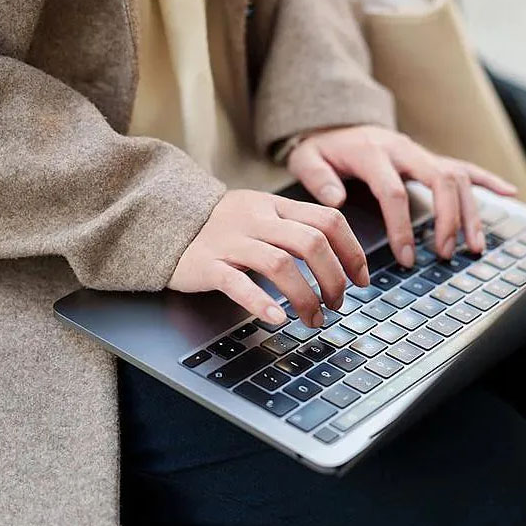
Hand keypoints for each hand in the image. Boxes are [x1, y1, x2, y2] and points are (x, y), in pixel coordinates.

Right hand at [168, 190, 369, 327]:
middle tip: (337, 304)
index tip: (361, 279)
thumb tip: (339, 258)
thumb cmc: (221, 226)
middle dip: (333, 279)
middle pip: (311, 243)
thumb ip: (294, 227)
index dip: (352, 251)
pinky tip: (278, 319)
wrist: (164, 221)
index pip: (328, 220)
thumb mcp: (260, 214)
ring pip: (280, 265)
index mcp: (275, 205)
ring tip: (313, 320)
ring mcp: (231, 241)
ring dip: (305, 297)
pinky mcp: (207, 264)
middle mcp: (257, 219)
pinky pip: (238, 283)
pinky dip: (261, 303)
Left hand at [287, 125, 517, 265]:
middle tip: (444, 254)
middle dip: (447, 219)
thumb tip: (336, 201)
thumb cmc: (322, 148)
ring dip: (470, 212)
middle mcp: (404, 149)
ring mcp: (421, 153)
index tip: (406, 258)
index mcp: (373, 153)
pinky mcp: (431, 158)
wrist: (335, 122)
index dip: (402, 227)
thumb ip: (317, 178)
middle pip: (439, 181)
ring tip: (473, 246)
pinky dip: (489, 180)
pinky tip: (510, 194)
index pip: (394, 192)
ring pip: (457, 178)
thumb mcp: (307, 159)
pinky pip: (465, 167)